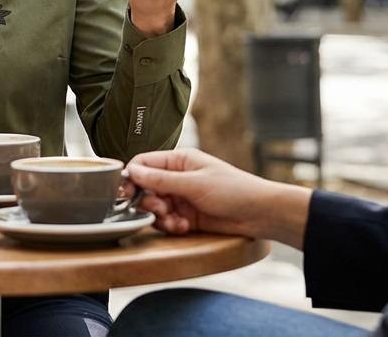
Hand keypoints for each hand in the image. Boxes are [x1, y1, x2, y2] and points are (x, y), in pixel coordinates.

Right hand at [124, 148, 310, 247]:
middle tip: (158, 209)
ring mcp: (182, 197)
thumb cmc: (233, 190)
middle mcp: (177, 177)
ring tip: (175, 221)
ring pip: (155, 207)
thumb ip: (161, 179)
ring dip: (160, 217)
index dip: (132, 177)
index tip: (127, 193)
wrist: (260, 214)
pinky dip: (171, 226)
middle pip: (146, 188)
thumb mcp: (194, 183)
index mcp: (179, 160)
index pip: (144, 163)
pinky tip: (183, 227)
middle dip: (148, 201)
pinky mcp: (187, 216)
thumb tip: (132, 171)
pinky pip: (167, 221)